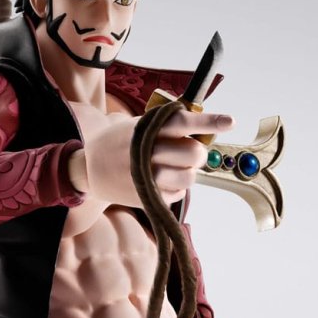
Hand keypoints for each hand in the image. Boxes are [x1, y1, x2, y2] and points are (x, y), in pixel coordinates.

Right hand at [68, 110, 233, 206]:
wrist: (87, 169)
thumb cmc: (119, 142)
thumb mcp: (136, 125)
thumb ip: (165, 125)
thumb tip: (202, 131)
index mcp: (146, 128)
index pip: (182, 122)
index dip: (208, 121)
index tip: (230, 121)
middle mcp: (147, 151)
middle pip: (193, 153)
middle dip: (198, 153)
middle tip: (189, 152)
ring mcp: (146, 176)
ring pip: (189, 177)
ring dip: (189, 172)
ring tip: (174, 168)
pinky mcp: (146, 197)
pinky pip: (179, 194)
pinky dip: (176, 188)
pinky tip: (161, 181)